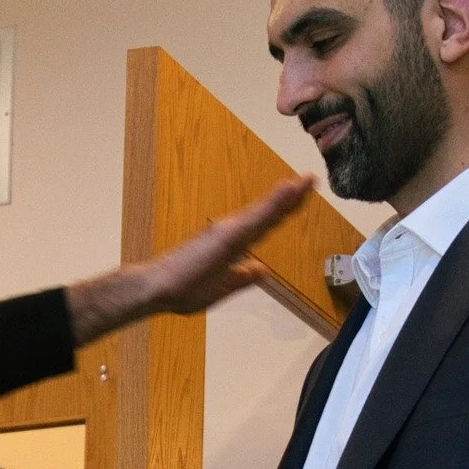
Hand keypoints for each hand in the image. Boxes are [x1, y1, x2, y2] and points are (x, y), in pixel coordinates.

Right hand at [66, 176, 313, 342]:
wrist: (157, 290)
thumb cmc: (182, 290)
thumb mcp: (222, 288)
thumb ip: (242, 278)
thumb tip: (260, 270)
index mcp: (235, 245)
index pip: (267, 225)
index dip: (286, 210)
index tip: (303, 194)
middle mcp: (234, 233)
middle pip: (271, 214)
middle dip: (293, 197)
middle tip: (311, 178)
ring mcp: (230, 232)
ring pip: (266, 212)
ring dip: (286, 195)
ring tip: (306, 180)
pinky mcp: (227, 236)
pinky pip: (256, 218)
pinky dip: (273, 203)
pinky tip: (287, 190)